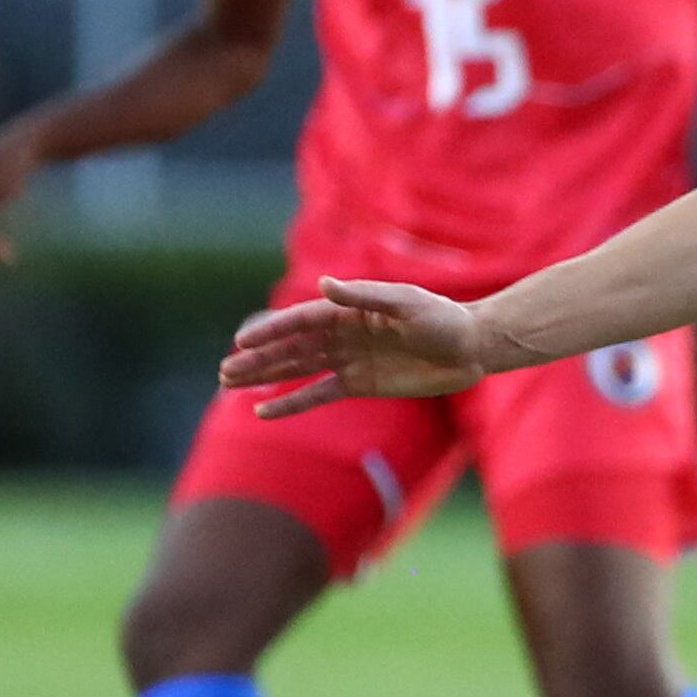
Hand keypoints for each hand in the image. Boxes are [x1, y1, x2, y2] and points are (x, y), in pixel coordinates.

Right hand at [217, 278, 499, 415]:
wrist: (470, 348)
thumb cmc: (442, 319)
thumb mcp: (407, 303)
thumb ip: (364, 297)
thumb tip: (323, 285)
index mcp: (349, 310)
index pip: (301, 320)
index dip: (271, 330)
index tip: (242, 340)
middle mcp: (343, 333)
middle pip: (292, 346)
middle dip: (259, 358)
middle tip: (225, 370)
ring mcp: (349, 359)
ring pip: (298, 368)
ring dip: (266, 376)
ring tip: (229, 383)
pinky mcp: (360, 384)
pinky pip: (318, 393)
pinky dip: (292, 402)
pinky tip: (264, 410)